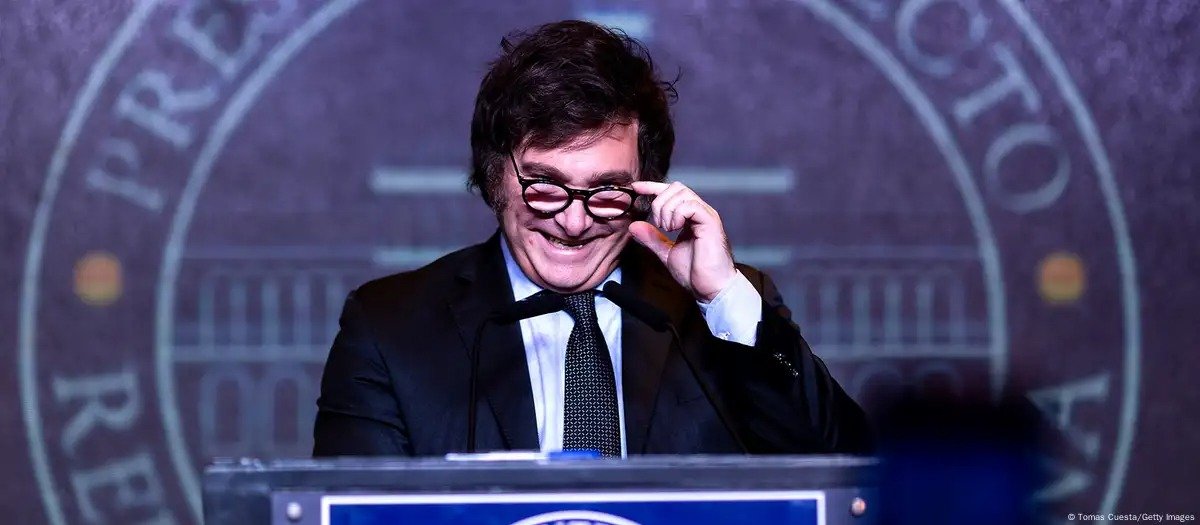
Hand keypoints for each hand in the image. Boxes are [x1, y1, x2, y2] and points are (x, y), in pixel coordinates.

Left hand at [628, 181, 735, 301]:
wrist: (711, 289)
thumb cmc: (695, 273)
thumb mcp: (666, 252)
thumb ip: (652, 238)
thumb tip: (634, 225)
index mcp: (691, 217)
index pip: (671, 192)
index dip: (652, 187)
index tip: (636, 188)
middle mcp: (700, 212)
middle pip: (676, 187)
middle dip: (659, 202)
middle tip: (659, 225)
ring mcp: (706, 215)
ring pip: (681, 193)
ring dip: (666, 210)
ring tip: (668, 229)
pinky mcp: (710, 222)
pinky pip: (690, 205)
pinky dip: (677, 214)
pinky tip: (675, 229)